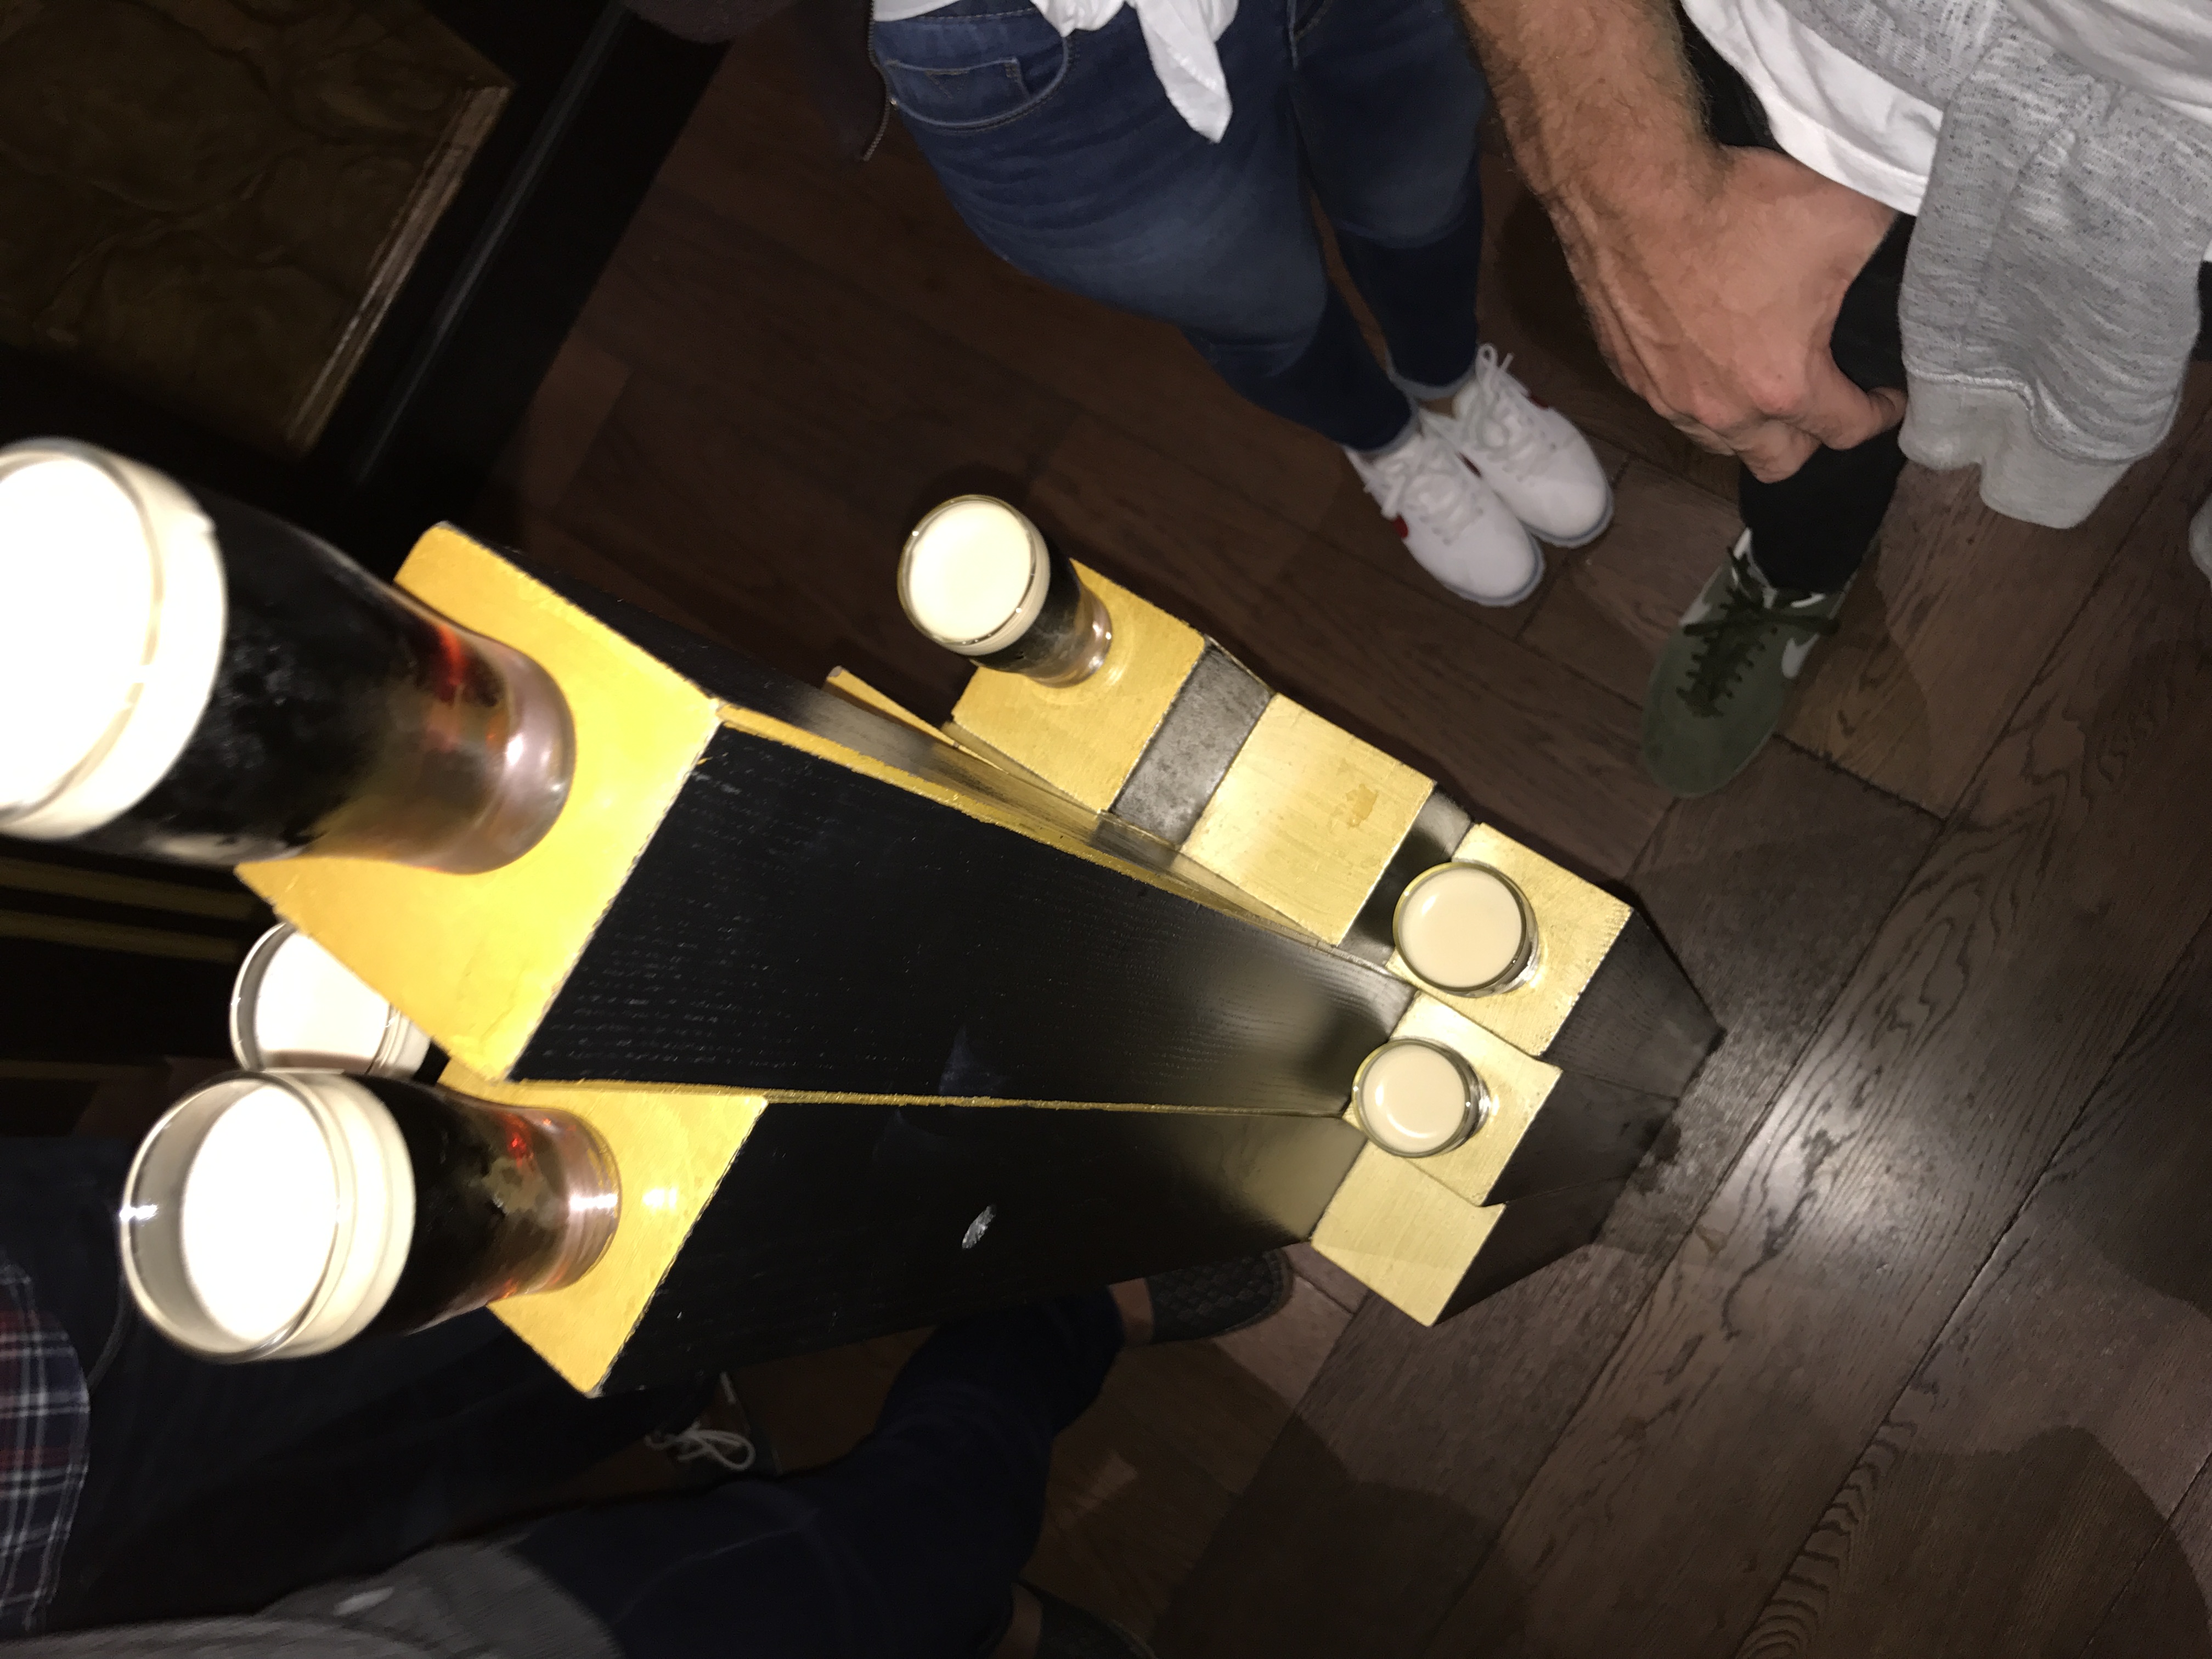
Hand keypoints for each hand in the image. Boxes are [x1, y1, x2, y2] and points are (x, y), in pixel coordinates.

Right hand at [1555, 145, 1904, 479]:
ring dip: (1750, 423)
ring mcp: (1667, 394)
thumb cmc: (1734, 203)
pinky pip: (1672, 404)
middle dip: (1809, 437)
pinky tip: (1709, 353)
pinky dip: (1699, 392)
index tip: (1884, 396)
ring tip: (1764, 380)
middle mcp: (1721, 407)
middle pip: (1777, 461)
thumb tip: (1920, 252)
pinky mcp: (1628, 371)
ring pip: (1719, 441)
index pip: (1845, 430)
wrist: (1633, 187)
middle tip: (1824, 395)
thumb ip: (1889, 251)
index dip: (1879, 414)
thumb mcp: (1848, 215)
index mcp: (1783, 383)